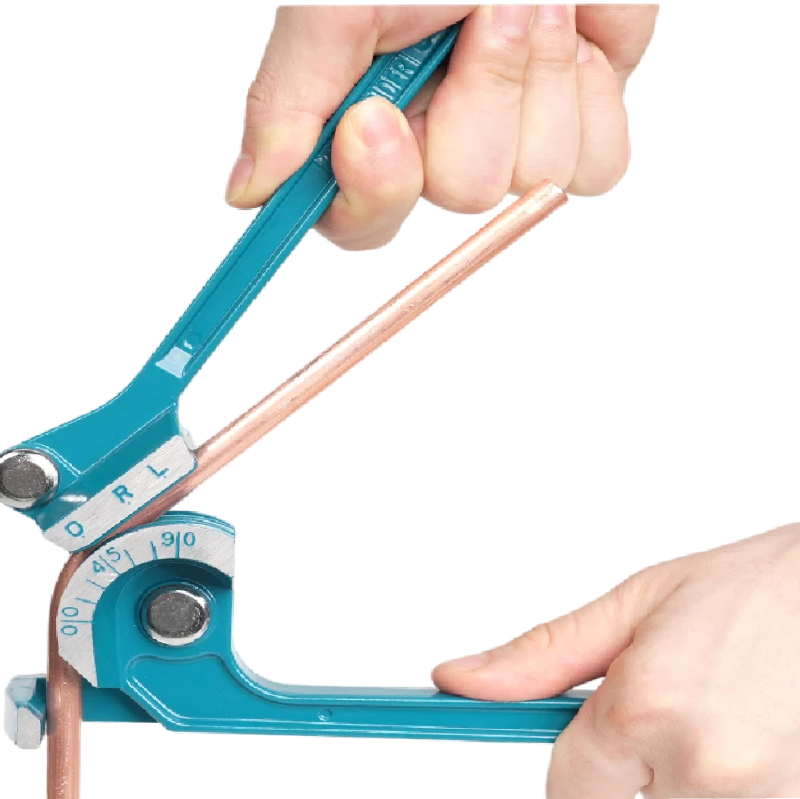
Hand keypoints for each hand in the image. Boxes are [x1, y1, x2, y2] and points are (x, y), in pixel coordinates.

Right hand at [225, 5, 656, 249]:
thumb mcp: (340, 1)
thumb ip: (289, 97)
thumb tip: (249, 190)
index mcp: (373, 124)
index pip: (359, 220)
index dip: (372, 192)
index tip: (371, 122)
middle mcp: (440, 143)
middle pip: (461, 196)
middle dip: (476, 100)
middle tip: (473, 18)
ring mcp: (513, 139)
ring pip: (531, 181)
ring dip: (532, 80)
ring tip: (523, 6)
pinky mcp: (581, 130)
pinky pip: (594, 167)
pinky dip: (589, 97)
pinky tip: (575, 40)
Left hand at [433, 524, 799, 797]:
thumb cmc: (748, 591)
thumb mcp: (634, 606)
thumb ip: (541, 656)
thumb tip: (459, 680)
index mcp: (646, 706)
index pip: (564, 788)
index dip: (575, 765)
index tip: (593, 742)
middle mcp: (703, 767)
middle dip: (628, 772)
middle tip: (667, 716)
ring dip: (676, 779)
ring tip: (712, 720)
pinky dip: (721, 783)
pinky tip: (742, 737)